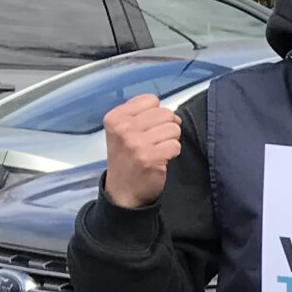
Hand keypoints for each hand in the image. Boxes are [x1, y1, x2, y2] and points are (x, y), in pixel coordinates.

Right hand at [102, 94, 181, 209]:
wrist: (123, 191)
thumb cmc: (126, 158)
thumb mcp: (122, 131)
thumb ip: (140, 115)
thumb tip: (171, 113)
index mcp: (115, 117)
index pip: (151, 100)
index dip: (155, 114)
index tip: (147, 128)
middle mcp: (124, 128)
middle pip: (166, 113)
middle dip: (166, 127)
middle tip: (155, 141)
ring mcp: (137, 143)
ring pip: (174, 128)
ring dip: (170, 141)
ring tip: (157, 150)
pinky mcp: (151, 157)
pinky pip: (176, 145)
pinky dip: (172, 153)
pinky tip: (160, 160)